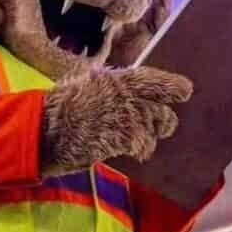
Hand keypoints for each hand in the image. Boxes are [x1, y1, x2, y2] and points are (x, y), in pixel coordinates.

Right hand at [41, 67, 192, 174]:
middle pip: (164, 108)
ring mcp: (129, 118)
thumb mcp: (85, 85)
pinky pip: (144, 146)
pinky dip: (140, 150)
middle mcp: (128, 96)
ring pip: (157, 128)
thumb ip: (107, 86)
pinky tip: (131, 152)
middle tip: (166, 124)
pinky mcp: (125, 139)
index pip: (154, 80)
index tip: (184, 90)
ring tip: (140, 140)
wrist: (46, 129)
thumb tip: (118, 86)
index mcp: (117, 79)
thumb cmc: (58, 107)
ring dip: (151, 136)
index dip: (173, 86)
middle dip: (167, 118)